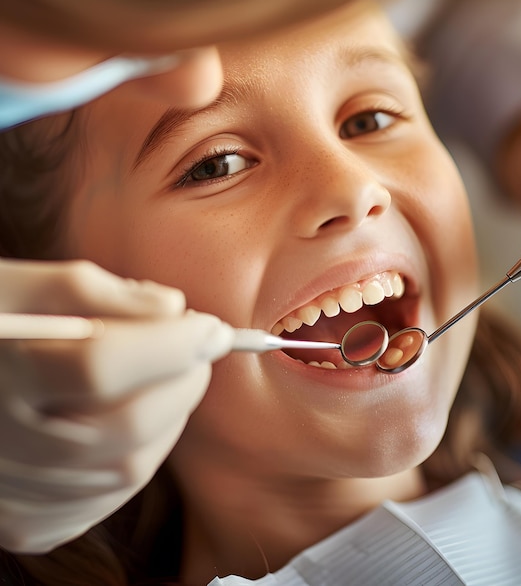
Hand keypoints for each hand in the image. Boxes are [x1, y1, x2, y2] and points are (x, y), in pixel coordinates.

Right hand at [0, 258, 233, 552]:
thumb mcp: (21, 286)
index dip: (170, 345)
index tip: (210, 328)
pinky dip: (138, 455)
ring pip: (128, 471)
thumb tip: (171, 309)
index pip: (101, 365)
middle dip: (183, 384)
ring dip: (168, 420)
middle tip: (197, 351)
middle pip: (127, 427)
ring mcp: (9, 495)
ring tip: (164, 380)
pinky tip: (127, 418)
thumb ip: (94, 290)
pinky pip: (108, 499)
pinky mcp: (21, 523)